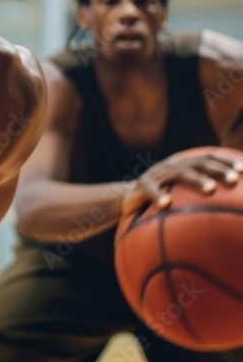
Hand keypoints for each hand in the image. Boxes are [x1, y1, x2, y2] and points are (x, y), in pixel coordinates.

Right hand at [122, 152, 242, 216]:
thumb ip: (202, 191)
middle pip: (199, 163)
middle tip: (234, 179)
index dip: (226, 161)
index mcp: (185, 164)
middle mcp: (173, 165)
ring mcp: (157, 174)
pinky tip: (167, 205)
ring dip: (197, 180)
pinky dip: (159, 196)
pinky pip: (151, 190)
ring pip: (180, 174)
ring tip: (211, 189)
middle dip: (218, 170)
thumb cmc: (163, 195)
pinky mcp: (141, 186)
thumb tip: (231, 203)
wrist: (129, 197)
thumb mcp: (181, 190)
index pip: (209, 156)